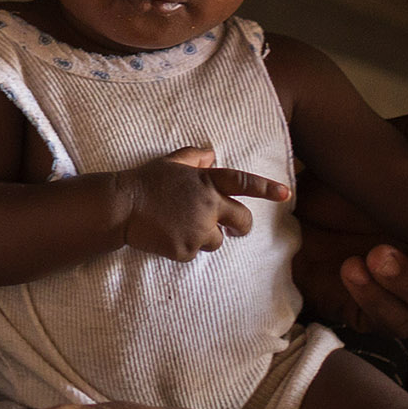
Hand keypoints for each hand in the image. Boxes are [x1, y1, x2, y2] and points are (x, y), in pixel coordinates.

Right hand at [115, 146, 291, 261]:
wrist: (121, 207)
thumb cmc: (145, 181)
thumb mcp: (170, 162)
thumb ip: (195, 158)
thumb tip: (213, 156)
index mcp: (207, 183)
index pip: (244, 184)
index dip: (267, 188)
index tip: (286, 193)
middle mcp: (209, 207)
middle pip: (241, 221)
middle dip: (242, 225)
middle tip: (235, 227)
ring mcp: (198, 230)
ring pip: (217, 240)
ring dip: (205, 236)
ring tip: (179, 226)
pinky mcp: (186, 249)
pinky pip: (193, 252)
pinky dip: (183, 247)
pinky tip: (166, 236)